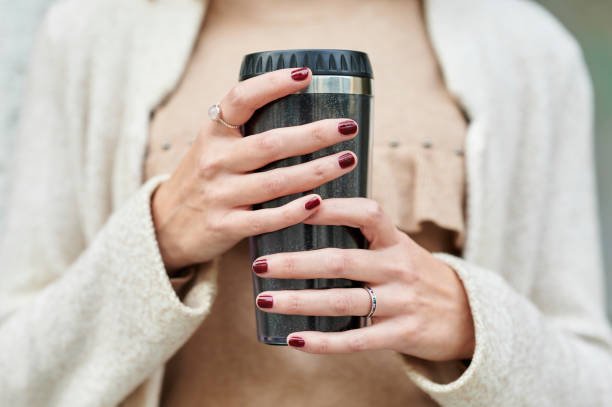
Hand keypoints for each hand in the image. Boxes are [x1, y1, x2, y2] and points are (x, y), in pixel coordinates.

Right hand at [151, 67, 359, 271]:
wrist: (165, 225)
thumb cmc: (202, 179)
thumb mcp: (212, 147)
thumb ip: (244, 130)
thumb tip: (299, 106)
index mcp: (213, 133)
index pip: (241, 99)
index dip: (273, 84)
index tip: (306, 76)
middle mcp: (214, 160)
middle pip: (271, 143)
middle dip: (315, 134)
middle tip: (348, 127)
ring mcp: (219, 194)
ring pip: (275, 181)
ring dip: (316, 171)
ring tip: (348, 160)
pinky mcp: (225, 226)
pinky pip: (265, 219)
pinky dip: (293, 211)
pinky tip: (318, 202)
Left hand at [253, 198, 474, 361]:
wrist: (466, 313)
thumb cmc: (416, 274)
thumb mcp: (398, 247)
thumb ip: (363, 238)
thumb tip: (305, 222)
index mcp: (395, 240)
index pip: (366, 214)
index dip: (331, 209)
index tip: (295, 206)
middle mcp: (398, 268)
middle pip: (340, 262)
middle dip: (296, 263)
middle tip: (260, 264)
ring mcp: (401, 302)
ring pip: (342, 301)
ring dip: (299, 302)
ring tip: (265, 300)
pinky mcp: (401, 334)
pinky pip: (356, 340)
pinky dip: (323, 342)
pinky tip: (294, 340)